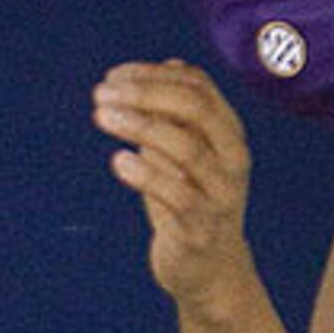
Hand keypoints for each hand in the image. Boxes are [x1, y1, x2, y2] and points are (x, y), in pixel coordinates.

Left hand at [95, 60, 264, 322]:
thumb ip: (175, 112)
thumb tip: (169, 63)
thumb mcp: (182, 150)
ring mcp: (221, 195)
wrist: (208, 269)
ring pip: (187, 149)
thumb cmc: (189, 198)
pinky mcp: (201, 229)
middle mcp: (232, 159)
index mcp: (228, 134)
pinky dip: (146, 174)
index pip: (198, 86)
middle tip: (100, 92)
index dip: (152, 74)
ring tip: (100, 116)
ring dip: (139, 126)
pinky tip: (118, 161)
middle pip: (196, 109)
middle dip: (144, 93)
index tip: (112, 76)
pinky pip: (178, 196)